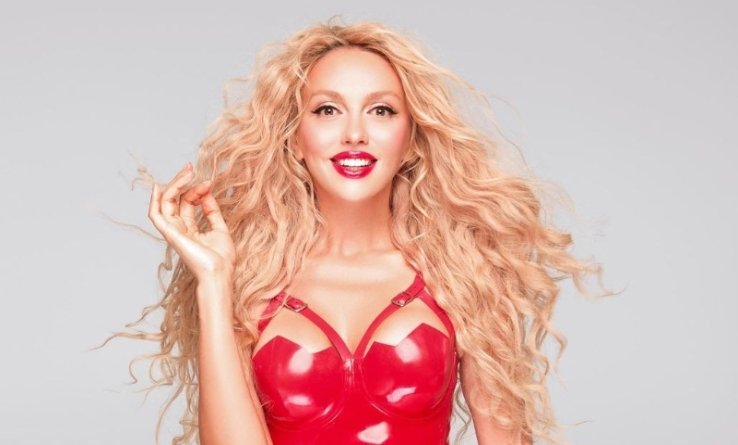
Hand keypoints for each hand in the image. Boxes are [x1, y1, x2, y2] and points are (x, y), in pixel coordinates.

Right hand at [148, 162, 235, 282]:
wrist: (220, 273)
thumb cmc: (221, 258)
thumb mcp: (219, 229)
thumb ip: (212, 211)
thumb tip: (206, 192)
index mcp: (190, 229)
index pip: (188, 203)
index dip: (196, 190)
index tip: (209, 182)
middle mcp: (179, 229)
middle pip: (175, 200)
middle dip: (182, 182)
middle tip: (190, 167)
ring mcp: (173, 231)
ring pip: (166, 203)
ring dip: (174, 185)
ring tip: (186, 172)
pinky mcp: (171, 234)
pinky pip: (156, 216)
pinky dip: (154, 202)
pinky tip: (159, 187)